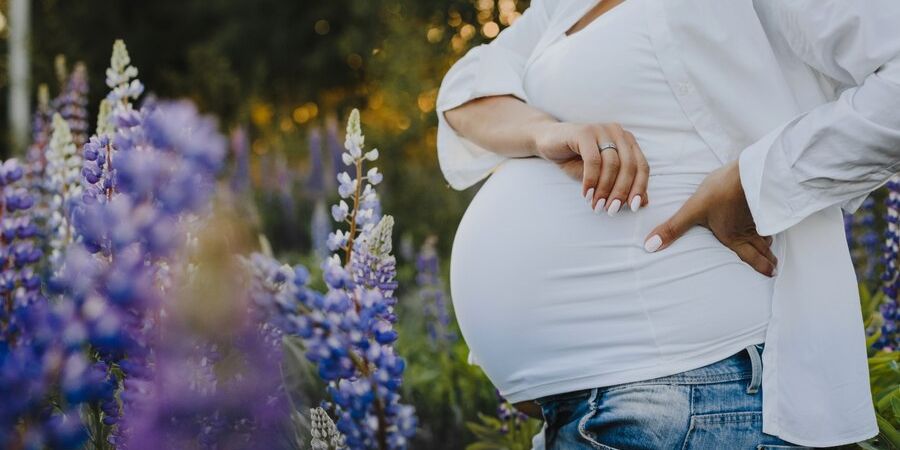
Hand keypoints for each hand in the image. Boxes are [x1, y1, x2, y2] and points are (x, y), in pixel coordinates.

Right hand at [532, 122, 649, 213]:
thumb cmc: (576, 159)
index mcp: (627, 141)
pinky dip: (591, 180)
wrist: (548, 142)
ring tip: (597, 206)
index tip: (633, 207)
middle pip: (629, 166)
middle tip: (611, 210)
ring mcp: (601, 130)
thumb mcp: (601, 176)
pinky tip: (586, 194)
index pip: (642, 166)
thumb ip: (621, 185)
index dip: (640, 187)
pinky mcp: (584, 132)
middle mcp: (618, 132)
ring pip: (612, 164)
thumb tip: (644, 202)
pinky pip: (593, 160)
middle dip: (621, 192)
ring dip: (605, 189)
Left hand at [642, 160, 777, 276]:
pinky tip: (769, 218)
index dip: (760, 266)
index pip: (749, 256)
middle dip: (768, 258)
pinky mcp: (765, 201)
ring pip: (767, 232)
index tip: (771, 274)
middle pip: (763, 247)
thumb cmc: (721, 192)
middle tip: (775, 268)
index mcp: (732, 236)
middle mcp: (749, 230)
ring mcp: (760, 215)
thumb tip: (650, 246)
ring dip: (769, 241)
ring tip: (770, 245)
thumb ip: (673, 228)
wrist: (749, 171)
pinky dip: (771, 223)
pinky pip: (770, 217)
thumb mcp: (692, 210)